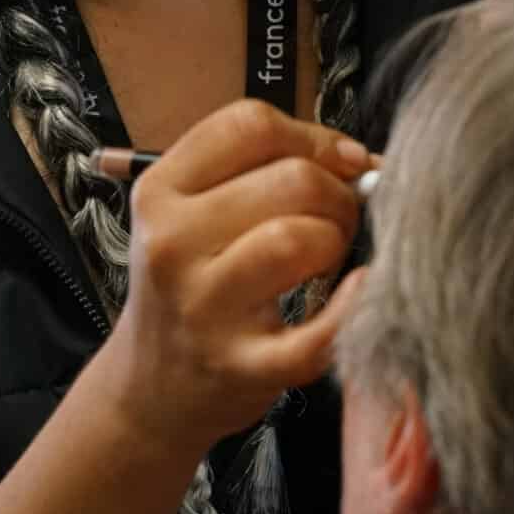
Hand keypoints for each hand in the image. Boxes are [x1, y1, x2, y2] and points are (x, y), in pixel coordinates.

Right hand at [106, 100, 370, 453]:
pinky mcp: (241, 367)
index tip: (338, 162)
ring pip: (301, 239)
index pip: (250, 124)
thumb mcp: (192, 214)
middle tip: (337, 220)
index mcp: (160, 191)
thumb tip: (361, 157)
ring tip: (330, 259)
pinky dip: (353, 308)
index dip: (314, 136)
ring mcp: (203, 308)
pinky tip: (359, 292)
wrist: (152, 388)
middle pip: (292, 178)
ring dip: (337, 242)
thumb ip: (260, 170)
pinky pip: (317, 333)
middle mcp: (171, 244)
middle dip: (338, 193)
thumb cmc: (194, 285)